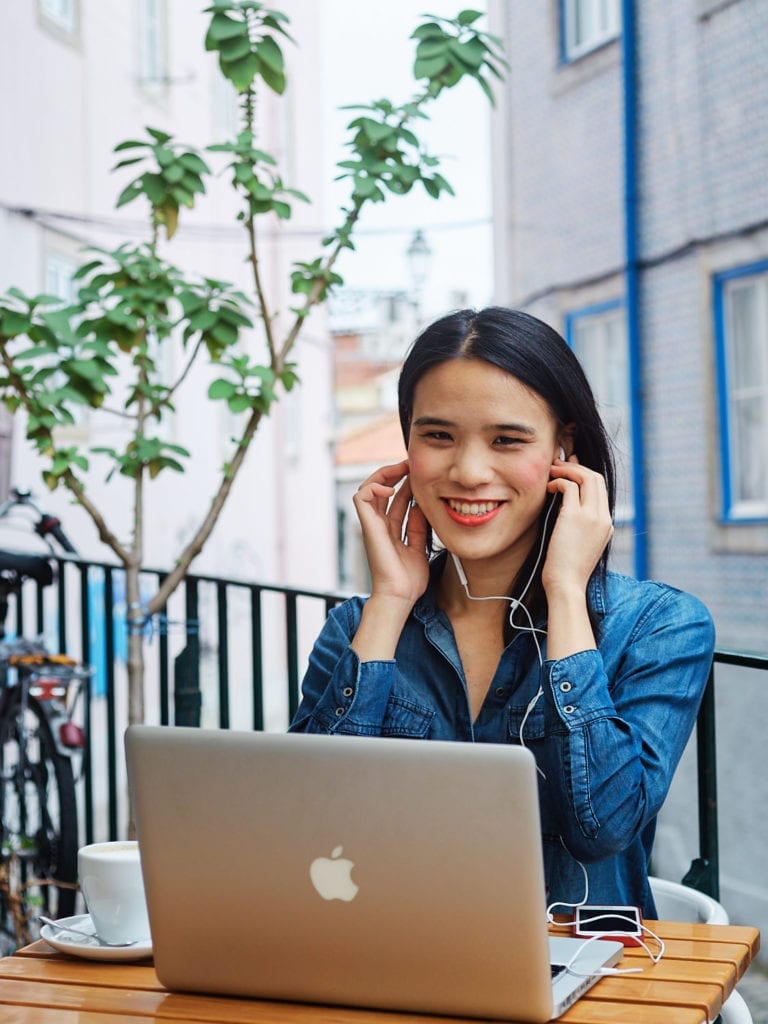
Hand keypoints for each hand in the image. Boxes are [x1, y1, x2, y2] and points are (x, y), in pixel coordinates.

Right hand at [352, 460, 428, 607]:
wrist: (400, 595)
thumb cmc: (409, 579)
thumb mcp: (420, 547)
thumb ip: (418, 527)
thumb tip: (420, 506)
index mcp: (391, 530)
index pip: (395, 498)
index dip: (406, 483)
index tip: (421, 475)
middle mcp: (379, 525)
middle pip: (381, 489)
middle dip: (395, 473)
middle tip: (411, 464)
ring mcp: (372, 525)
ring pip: (368, 488)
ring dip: (384, 474)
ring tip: (401, 468)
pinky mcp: (368, 526)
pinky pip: (361, 497)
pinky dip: (374, 486)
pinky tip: (391, 488)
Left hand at [542, 455, 613, 598]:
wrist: (567, 585)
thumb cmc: (567, 569)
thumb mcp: (580, 544)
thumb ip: (579, 524)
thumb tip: (565, 505)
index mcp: (606, 524)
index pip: (601, 490)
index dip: (585, 475)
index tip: (570, 470)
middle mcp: (603, 517)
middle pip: (596, 478)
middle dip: (577, 467)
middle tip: (558, 465)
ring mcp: (592, 516)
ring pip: (586, 477)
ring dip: (567, 470)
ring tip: (551, 471)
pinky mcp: (575, 517)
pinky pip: (569, 487)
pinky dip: (558, 482)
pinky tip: (548, 487)